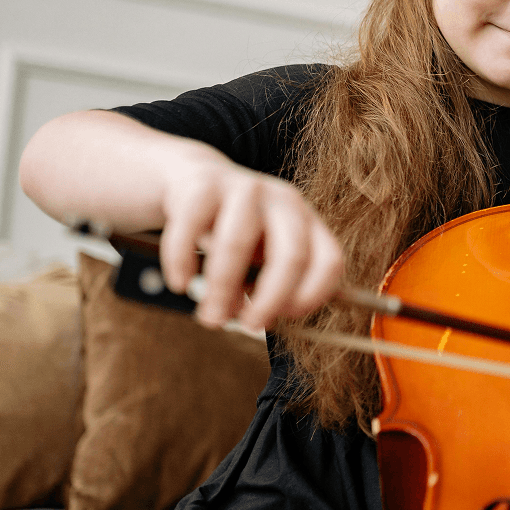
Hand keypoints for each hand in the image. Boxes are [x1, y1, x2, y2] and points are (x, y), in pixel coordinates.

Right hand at [158, 150, 341, 331]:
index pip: (329, 260)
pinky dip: (183, 260)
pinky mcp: (204, 183)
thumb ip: (264, 289)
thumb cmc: (236, 232)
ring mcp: (246, 188)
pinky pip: (191, 225)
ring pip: (237, 242)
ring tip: (209, 317)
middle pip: (292, 254)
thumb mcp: (260, 258)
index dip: (313, 294)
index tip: (287, 318)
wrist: (195, 182)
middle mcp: (285, 202)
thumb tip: (256, 322)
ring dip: (222, 288)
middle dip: (271, 298)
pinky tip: (180, 284)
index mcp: (308, 223)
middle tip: (249, 326)